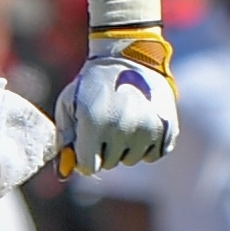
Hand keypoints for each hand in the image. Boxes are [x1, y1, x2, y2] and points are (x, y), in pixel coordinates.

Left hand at [55, 27, 178, 176]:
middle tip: (104, 122)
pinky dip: (145, 145)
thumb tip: (63, 173)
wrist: (128, 56)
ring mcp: (147, 129)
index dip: (84, 156)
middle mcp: (122, 128)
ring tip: (121, 119)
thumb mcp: (68, 103)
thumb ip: (64, 138)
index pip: (88, 167)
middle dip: (103, 149)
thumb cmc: (92, 83)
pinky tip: (139, 122)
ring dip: (124, 147)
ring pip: (130, 160)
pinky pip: (152, 155)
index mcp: (94, 121)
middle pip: (109, 163)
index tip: (86, 142)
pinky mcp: (166, 128)